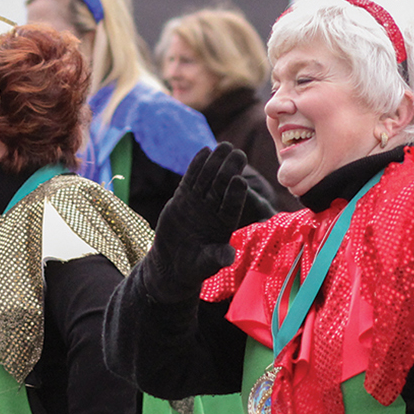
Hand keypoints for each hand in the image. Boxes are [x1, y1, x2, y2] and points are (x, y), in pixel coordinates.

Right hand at [139, 143, 249, 302]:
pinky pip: (192, 178)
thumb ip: (216, 258)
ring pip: (209, 178)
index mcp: (224, 225)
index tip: (240, 181)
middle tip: (238, 153)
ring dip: (216, 162)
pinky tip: (204, 150)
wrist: (173, 264)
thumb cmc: (193, 268)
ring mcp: (200, 202)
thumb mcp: (205, 264)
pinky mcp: (185, 198)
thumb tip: (229, 257)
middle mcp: (215, 210)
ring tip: (223, 146)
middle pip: (222, 187)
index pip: (232, 206)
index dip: (235, 194)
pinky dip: (197, 165)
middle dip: (230, 170)